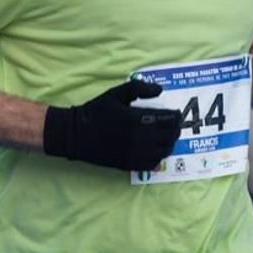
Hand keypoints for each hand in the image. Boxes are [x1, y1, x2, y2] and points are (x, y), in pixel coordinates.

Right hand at [43, 80, 181, 171]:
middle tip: (173, 125)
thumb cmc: (96, 111)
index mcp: (138, 118)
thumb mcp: (116, 93)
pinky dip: (159, 155)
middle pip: (171, 135)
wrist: (76, 135)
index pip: (170, 120)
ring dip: (169, 142)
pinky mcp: (130, 164)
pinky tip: (155, 149)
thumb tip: (160, 90)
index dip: (176, 116)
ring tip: (165, 137)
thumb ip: (139, 88)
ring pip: (164, 150)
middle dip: (175, 129)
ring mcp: (136, 153)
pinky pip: (153, 163)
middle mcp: (141, 138)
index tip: (175, 113)